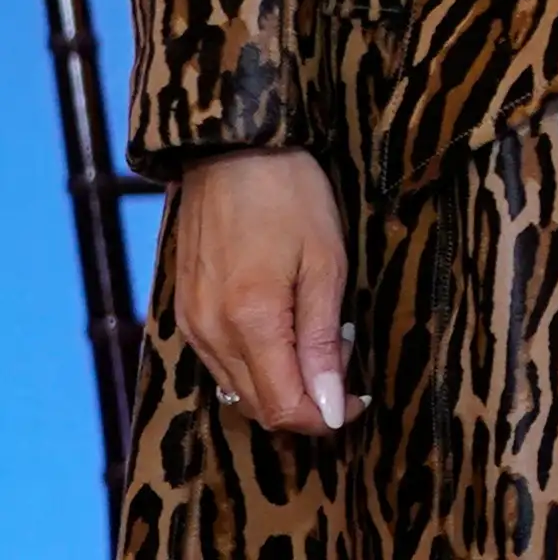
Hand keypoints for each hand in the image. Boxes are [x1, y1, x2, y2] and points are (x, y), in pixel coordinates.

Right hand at [166, 147, 351, 433]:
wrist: (233, 152)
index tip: (360, 400)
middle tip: (345, 359)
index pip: (283, 408)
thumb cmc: (291, 198)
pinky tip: (287, 329)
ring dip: (282, 383)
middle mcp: (210, 335)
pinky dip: (257, 364)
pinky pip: (221, 364)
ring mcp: (192, 325)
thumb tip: (330, 408)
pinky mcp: (185, 312)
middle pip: (258, 407)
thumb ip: (323, 342)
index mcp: (249, 324)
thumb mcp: (325, 265)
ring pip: (238, 389)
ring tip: (322, 338)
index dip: (325, 416)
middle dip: (308, 400)